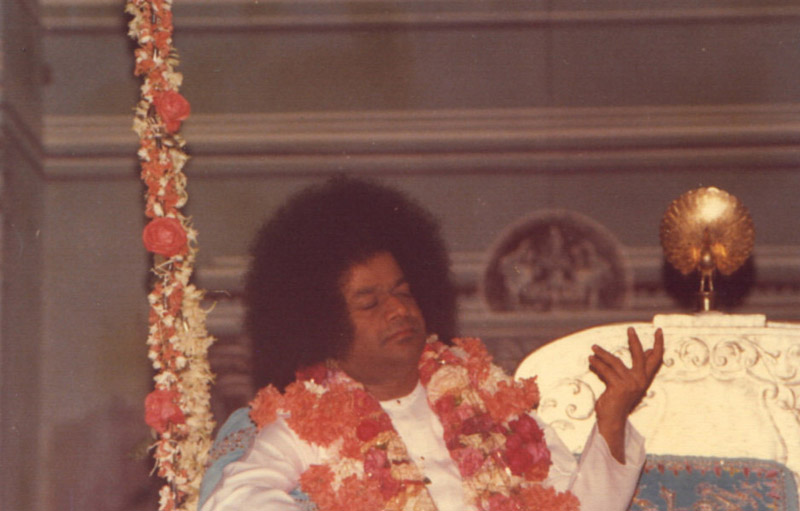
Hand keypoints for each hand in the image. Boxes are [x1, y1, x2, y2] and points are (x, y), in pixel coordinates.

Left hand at [589, 327, 663, 462]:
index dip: (658, 345)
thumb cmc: (620, 400)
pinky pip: (605, 371)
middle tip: (630, 329)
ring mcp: (629, 384)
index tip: (658, 331)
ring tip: (593, 348)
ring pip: (615, 362)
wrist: (612, 419)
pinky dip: (597, 364)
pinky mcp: (617, 387)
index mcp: (644, 379)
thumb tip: (647, 350)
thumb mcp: (631, 383)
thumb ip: (638, 368)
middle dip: (635, 341)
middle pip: (639, 357)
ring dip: (603, 354)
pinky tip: (591, 360)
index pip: (655, 360)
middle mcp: (639, 381)